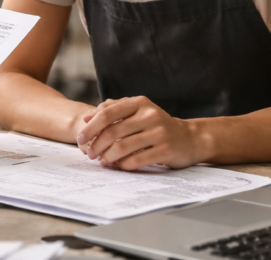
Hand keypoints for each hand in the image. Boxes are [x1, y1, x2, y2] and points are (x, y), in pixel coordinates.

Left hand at [76, 97, 204, 169]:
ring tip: (102, 161)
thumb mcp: (138, 111)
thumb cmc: (157, 125)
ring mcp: (159, 133)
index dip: (90, 127)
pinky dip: (123, 165)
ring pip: (122, 147)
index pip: (107, 114)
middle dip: (96, 145)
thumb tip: (87, 118)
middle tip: (89, 154)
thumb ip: (113, 110)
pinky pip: (137, 160)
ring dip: (107, 157)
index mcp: (139, 103)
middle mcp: (149, 115)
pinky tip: (118, 166)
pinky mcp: (166, 150)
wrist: (190, 138)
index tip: (80, 139)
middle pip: (113, 132)